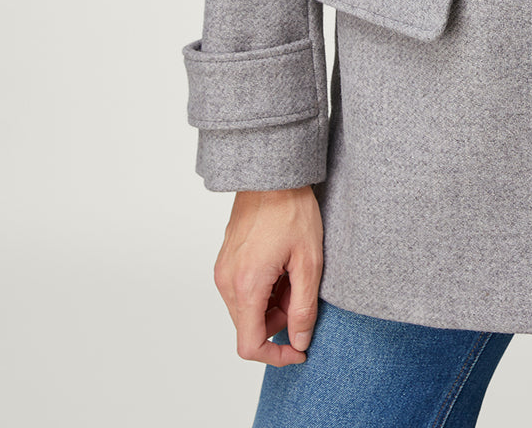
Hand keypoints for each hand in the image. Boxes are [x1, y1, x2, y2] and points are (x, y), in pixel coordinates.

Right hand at [214, 186, 323, 366]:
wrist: (272, 175)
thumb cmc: (292, 210)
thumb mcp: (308, 261)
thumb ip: (303, 307)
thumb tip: (299, 340)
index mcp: (246, 285)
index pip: (250, 345)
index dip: (276, 356)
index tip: (299, 349)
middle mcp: (226, 281)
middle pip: (250, 326)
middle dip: (279, 321)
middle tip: (302, 293)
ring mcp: (223, 270)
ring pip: (246, 309)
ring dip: (272, 304)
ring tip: (294, 273)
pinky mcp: (225, 260)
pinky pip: (242, 290)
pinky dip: (263, 290)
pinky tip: (282, 266)